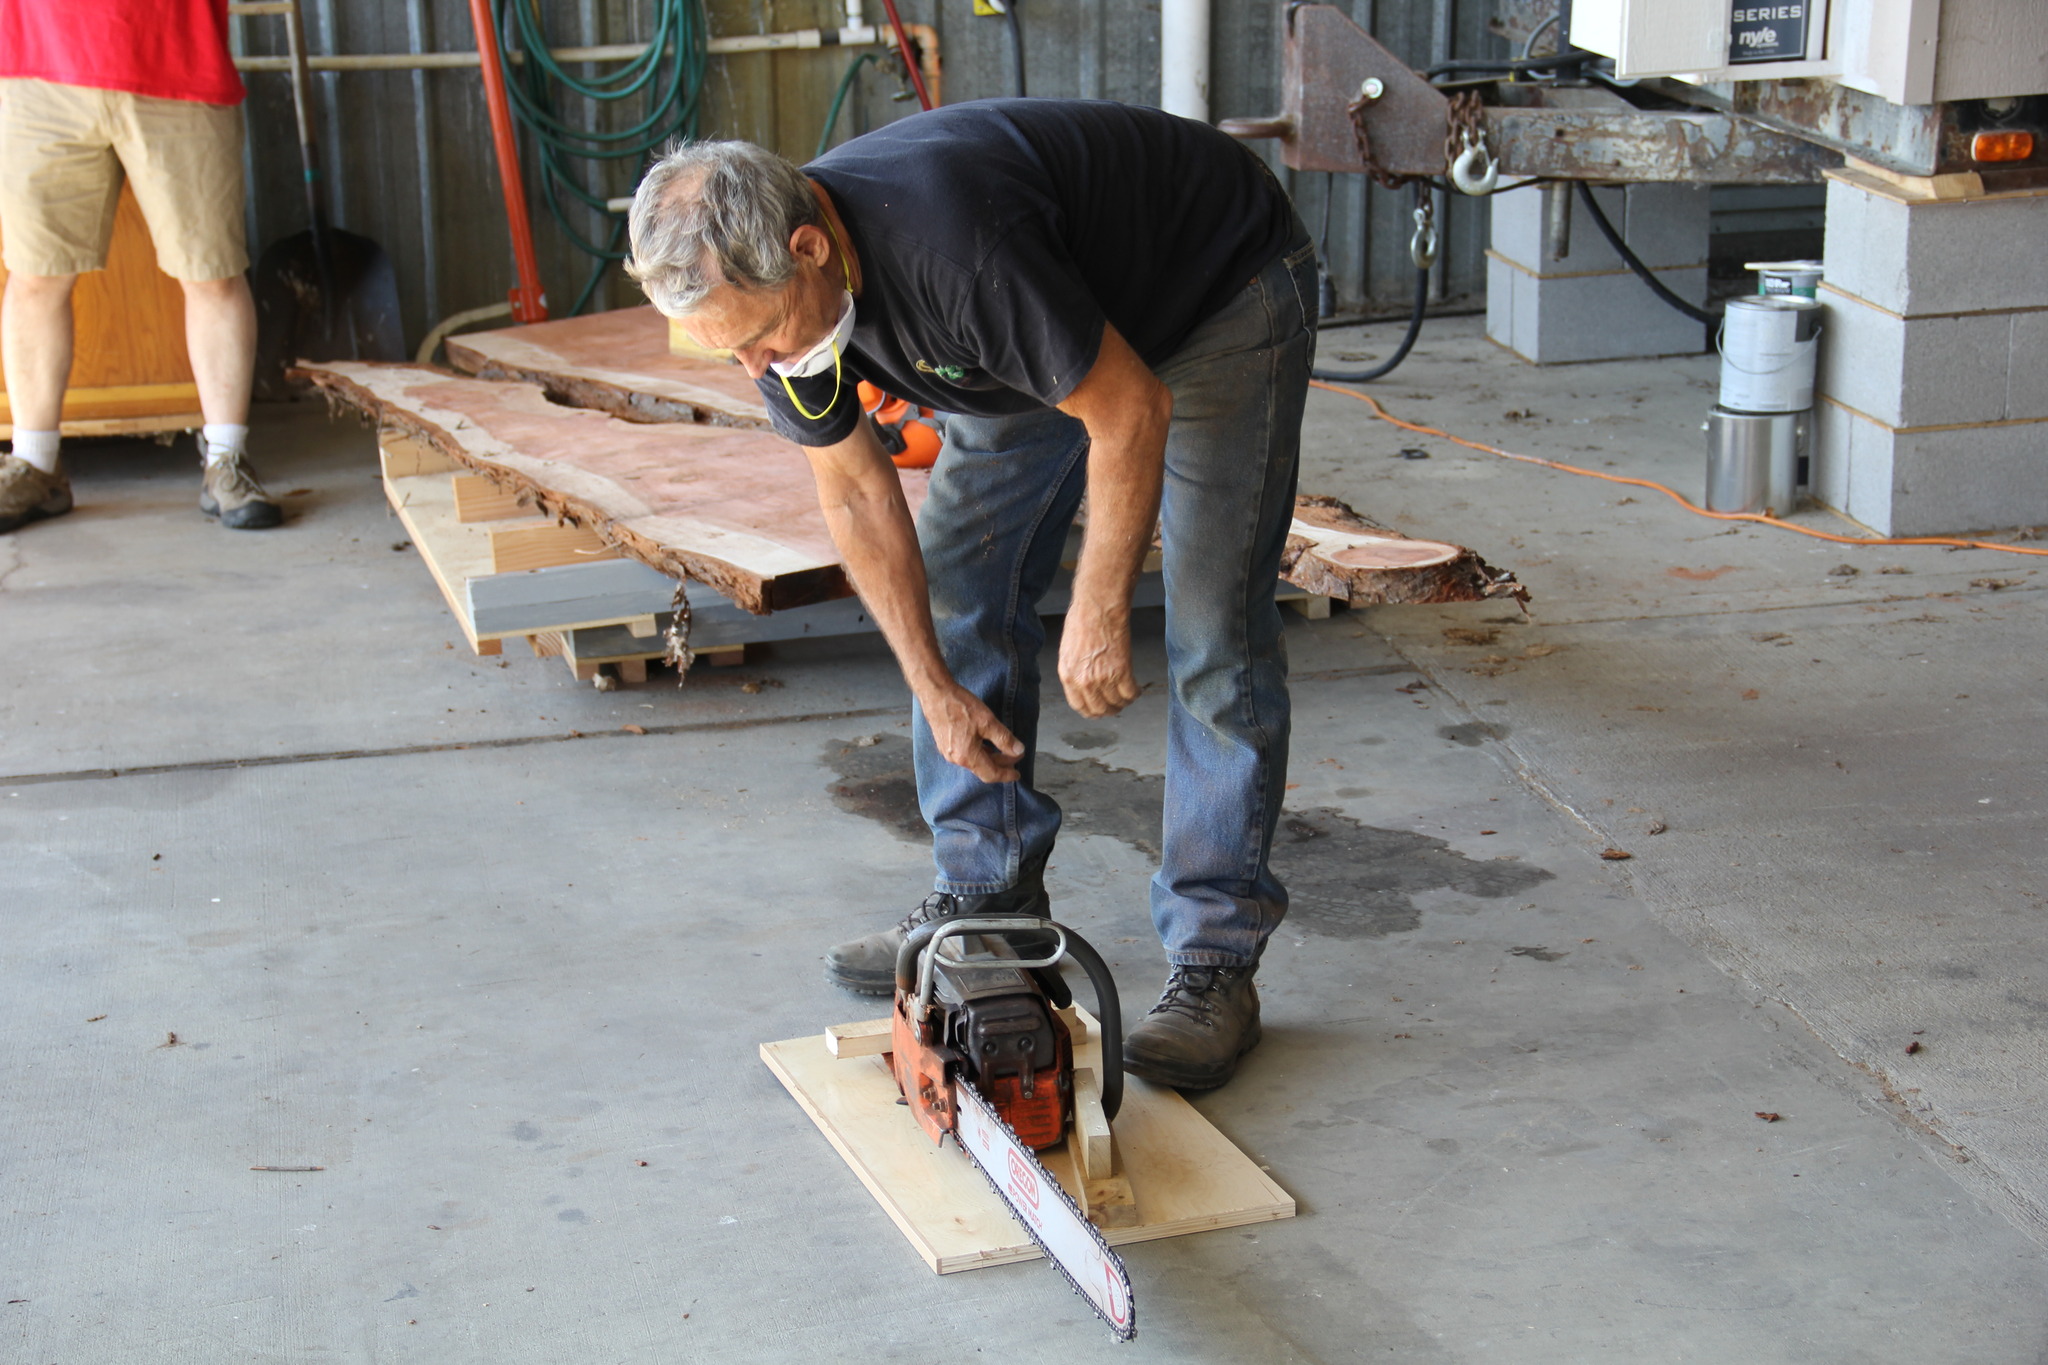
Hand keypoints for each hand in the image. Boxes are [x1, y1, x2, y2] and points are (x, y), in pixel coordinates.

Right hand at [921, 683, 1024, 782]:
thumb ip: (1004, 739)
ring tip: (1003, 750)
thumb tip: (1018, 751)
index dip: (1006, 775)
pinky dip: (979, 752)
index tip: (1017, 774)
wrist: (935, 693)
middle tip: (1015, 755)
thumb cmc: (960, 706)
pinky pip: (966, 754)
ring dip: (990, 758)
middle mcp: (956, 758)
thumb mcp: (988, 721)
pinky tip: (985, 743)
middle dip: (1001, 764)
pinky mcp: (944, 743)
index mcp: (967, 756)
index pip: (991, 774)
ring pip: (974, 762)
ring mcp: (948, 751)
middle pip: (983, 769)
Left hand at [1058, 600, 1140, 718]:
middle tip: (1117, 705)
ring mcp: (1103, 678)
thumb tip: (1083, 684)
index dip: (1091, 711)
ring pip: (1117, 703)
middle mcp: (1084, 681)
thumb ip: (1074, 671)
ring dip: (1124, 702)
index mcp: (1068, 675)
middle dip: (1110, 710)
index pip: (1079, 706)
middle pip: (1099, 709)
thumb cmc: (1082, 621)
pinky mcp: (1122, 671)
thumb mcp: (1068, 651)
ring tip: (1128, 695)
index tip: (1099, 710)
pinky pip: (1131, 693)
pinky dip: (1135, 693)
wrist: (1098, 607)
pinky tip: (1137, 688)